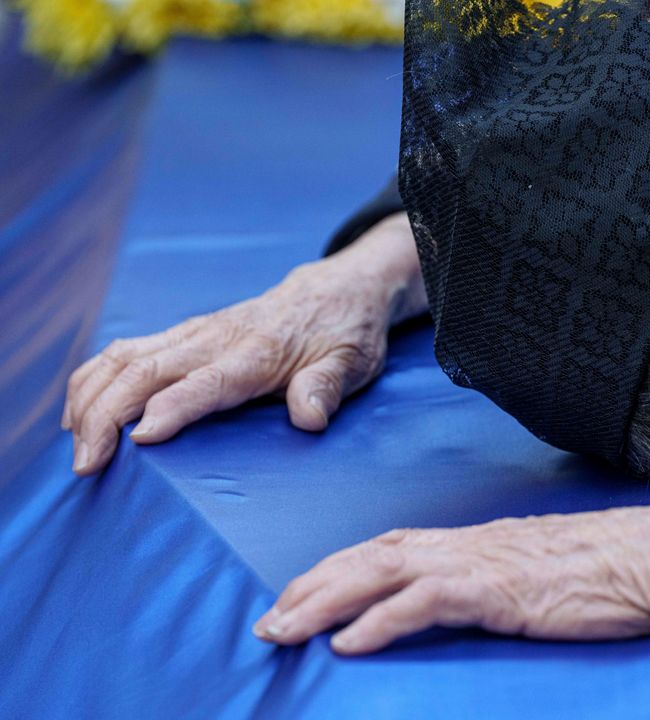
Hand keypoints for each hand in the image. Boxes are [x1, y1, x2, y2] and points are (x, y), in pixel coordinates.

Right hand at [63, 213, 425, 474]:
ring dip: (89, 397)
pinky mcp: (184, 336)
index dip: (171, 409)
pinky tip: (79, 414)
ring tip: (74, 444)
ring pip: (124, 357)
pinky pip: (125, 352)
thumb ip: (327, 388)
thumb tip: (309, 417)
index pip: (205, 383)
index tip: (139, 439)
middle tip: (85, 464)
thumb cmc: (346, 334)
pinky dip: (94, 381)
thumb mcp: (352, 363)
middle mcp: (216, 340)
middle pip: (145, 371)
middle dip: (105, 415)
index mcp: (257, 353)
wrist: (337, 291)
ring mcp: (194, 334)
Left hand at [253, 503, 649, 653]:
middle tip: (267, 622)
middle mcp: (464, 545)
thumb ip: (494, 582)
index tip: (297, 594)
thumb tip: (466, 601)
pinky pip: (424, 602)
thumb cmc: (602, 572)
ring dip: (325, 603)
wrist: (649, 558)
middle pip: (368, 557)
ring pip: (381, 574)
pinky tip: (348, 644)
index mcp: (471, 542)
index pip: (386, 548)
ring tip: (283, 632)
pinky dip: (379, 621)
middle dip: (312, 588)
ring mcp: (478, 564)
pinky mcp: (496, 590)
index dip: (336, 570)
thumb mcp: (535, 574)